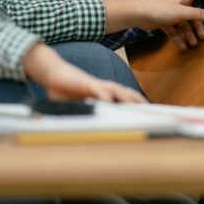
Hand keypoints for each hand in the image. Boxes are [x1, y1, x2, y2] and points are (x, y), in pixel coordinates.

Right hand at [23, 43, 145, 102]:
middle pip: (126, 93)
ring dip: (129, 98)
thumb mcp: (76, 107)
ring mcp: (96, 84)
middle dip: (139, 102)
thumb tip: (87, 130)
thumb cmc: (64, 91)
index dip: (136, 104)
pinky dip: (106, 97)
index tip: (148, 114)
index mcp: (103, 93)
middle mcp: (103, 87)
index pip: (124, 97)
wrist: (52, 73)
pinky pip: (99, 90)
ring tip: (139, 108)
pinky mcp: (86, 83)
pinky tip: (111, 104)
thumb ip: (83, 114)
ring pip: (117, 90)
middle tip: (151, 113)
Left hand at [104, 0, 203, 35]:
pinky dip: (178, 38)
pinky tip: (182, 46)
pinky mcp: (164, 22)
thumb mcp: (181, 12)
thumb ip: (196, 13)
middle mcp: (178, 6)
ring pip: (183, 25)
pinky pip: (173, 31)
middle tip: (203, 37)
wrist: (140, 14)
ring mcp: (171, 14)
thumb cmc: (161, 9)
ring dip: (188, 34)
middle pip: (191, 15)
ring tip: (193, 44)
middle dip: (197, 26)